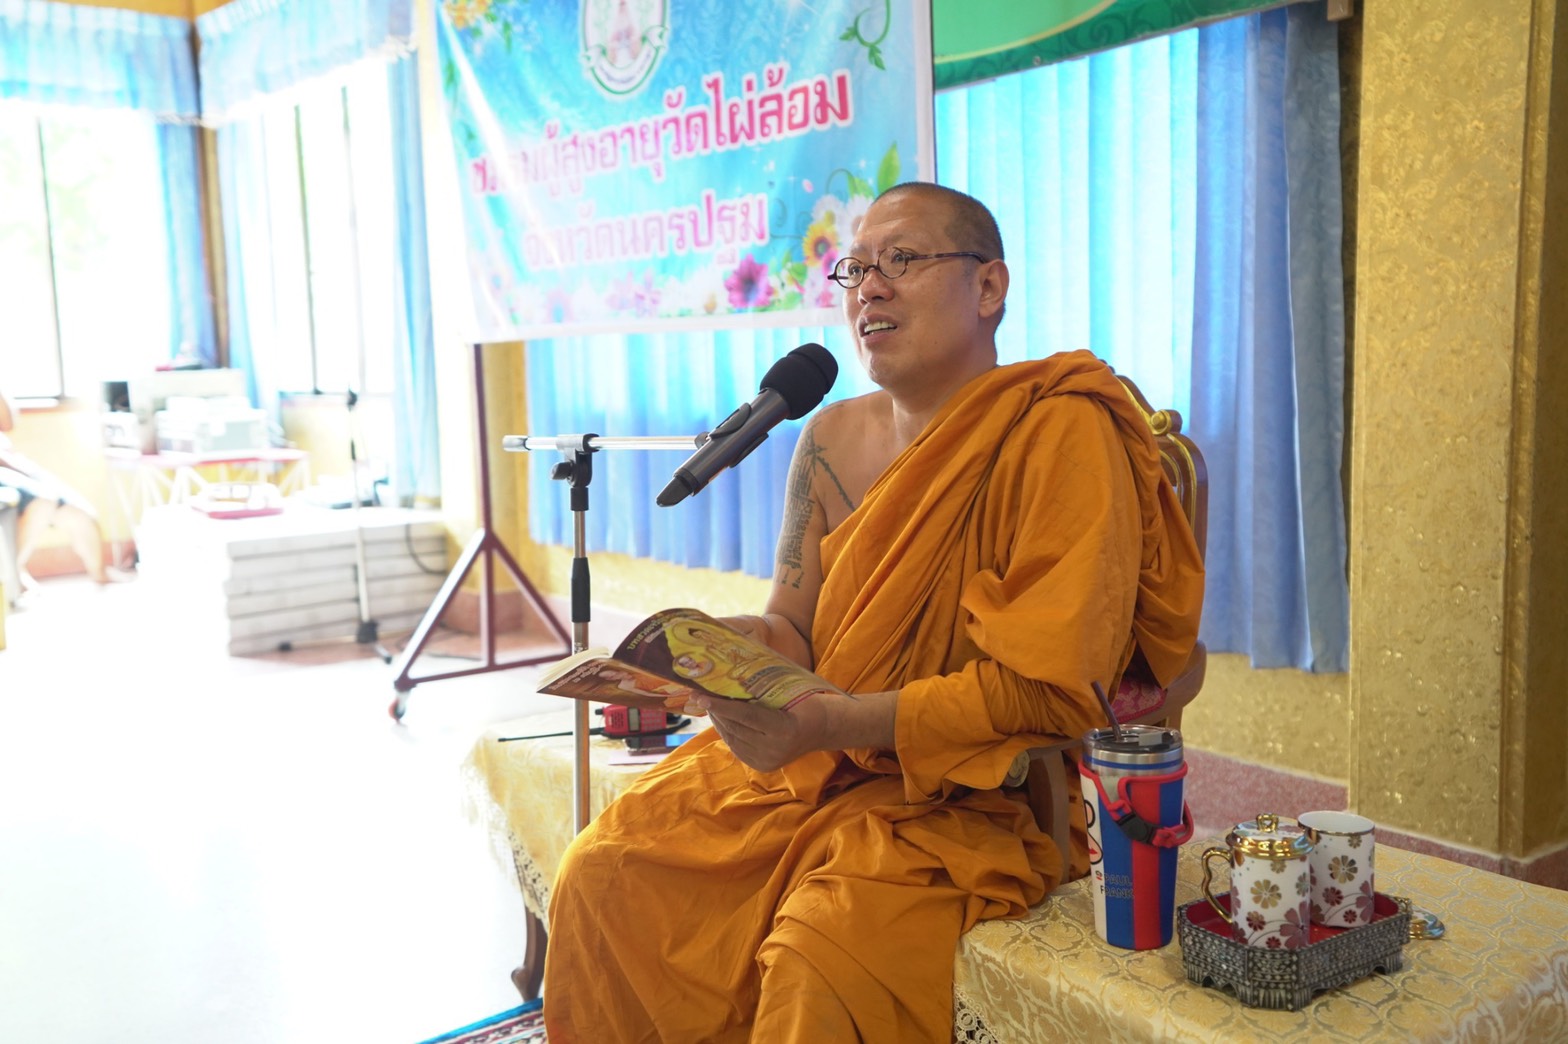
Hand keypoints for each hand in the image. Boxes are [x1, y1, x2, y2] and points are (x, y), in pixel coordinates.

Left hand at [693, 689, 839, 771]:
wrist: (822, 729)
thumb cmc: (806, 703)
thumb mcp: (788, 694)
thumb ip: (760, 694)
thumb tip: (728, 682)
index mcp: (784, 729)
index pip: (746, 716)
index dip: (722, 706)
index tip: (701, 696)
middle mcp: (774, 750)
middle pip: (736, 728)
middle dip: (715, 711)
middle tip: (698, 695)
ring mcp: (768, 761)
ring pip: (733, 739)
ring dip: (719, 722)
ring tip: (708, 704)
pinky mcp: (762, 766)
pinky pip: (737, 748)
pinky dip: (727, 733)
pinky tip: (721, 720)